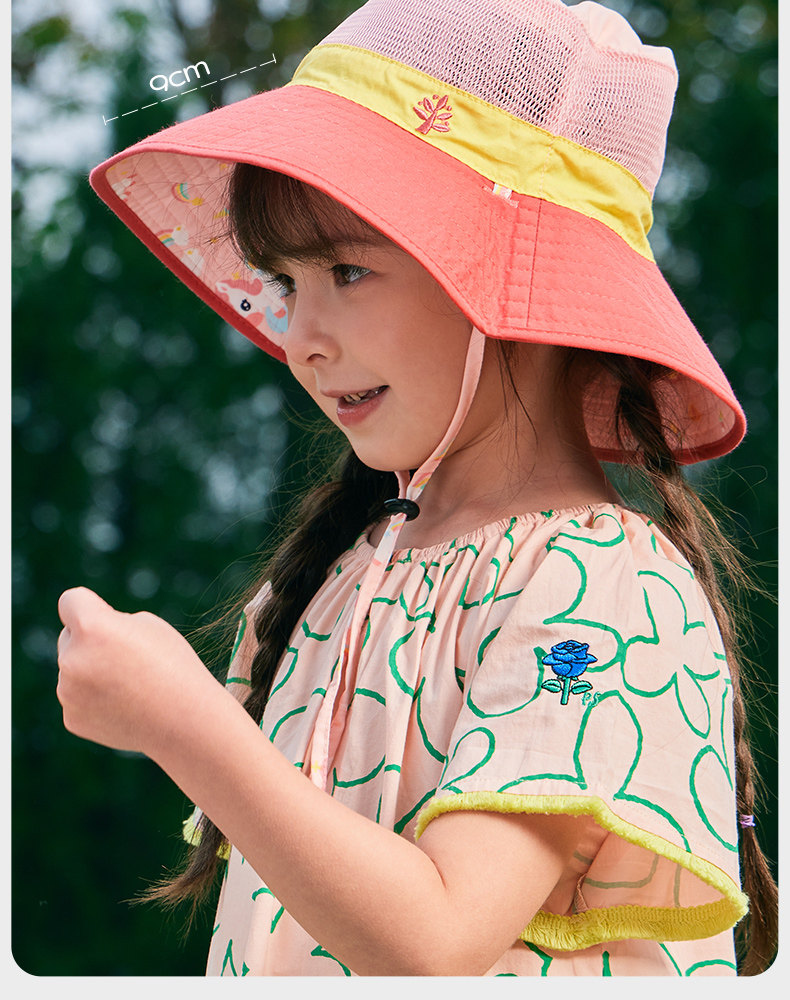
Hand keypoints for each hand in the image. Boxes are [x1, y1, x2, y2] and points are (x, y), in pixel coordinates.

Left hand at [56, 587, 210, 754]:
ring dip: (92, 671)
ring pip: (72, 670)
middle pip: (69, 637)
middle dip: (90, 641)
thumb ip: (110, 623)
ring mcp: (68, 692)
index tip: (102, 615)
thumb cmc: (173, 665)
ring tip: (131, 686)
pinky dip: (94, 699)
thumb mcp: (149, 626)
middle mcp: (72, 658)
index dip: (88, 605)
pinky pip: (77, 698)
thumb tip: (83, 639)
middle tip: (128, 658)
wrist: (185, 720)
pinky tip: (125, 706)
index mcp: (92, 627)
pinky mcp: (71, 718)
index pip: (71, 600)